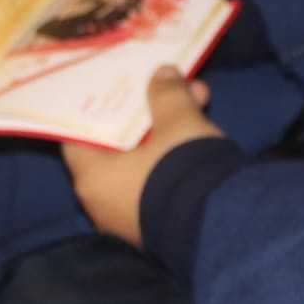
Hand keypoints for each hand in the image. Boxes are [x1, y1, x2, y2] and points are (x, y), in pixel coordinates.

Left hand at [63, 66, 223, 245]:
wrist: (222, 226)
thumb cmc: (183, 170)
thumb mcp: (178, 120)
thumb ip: (167, 94)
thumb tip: (163, 73)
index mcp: (93, 176)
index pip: (81, 135)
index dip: (101, 109)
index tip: (120, 90)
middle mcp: (103, 203)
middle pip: (120, 147)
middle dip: (151, 116)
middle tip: (178, 92)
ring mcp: (130, 221)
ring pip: (145, 166)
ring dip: (170, 137)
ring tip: (202, 110)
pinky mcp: (159, 229)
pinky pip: (160, 187)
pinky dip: (175, 165)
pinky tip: (202, 146)